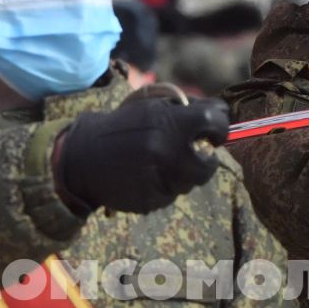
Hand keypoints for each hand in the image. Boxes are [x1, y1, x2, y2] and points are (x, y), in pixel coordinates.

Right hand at [53, 88, 227, 213]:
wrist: (84, 156)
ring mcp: (157, 179)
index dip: (220, 128)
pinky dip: (165, 187)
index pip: (214, 123)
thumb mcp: (152, 107)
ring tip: (161, 163)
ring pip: (189, 184)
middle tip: (196, 155)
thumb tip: (224, 113)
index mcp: (167, 123)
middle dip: (204, 161)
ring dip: (183, 174)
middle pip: (206, 166)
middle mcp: (164, 151)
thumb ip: (189, 110)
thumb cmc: (124, 127)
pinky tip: (147, 177)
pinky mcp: (150, 200)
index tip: (216, 133)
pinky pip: (170, 197)